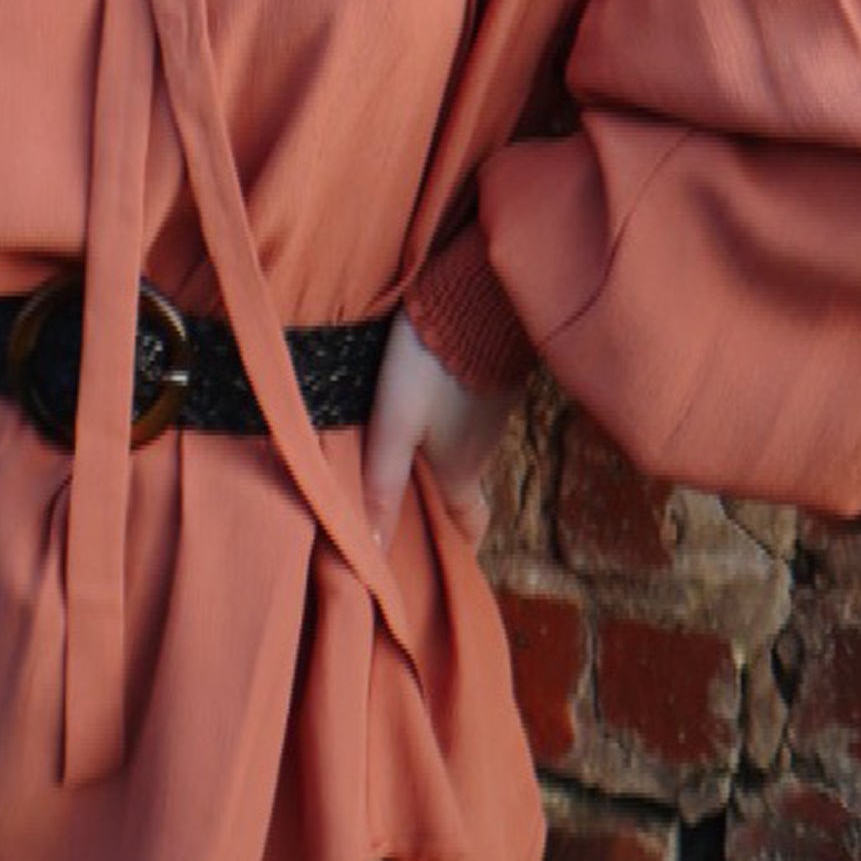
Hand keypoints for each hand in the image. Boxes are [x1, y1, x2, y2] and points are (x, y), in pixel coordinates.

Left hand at [362, 310, 519, 551]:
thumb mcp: (395, 425)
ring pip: (462, 450)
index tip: (447, 565)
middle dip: (439, 508)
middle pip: (462, 489)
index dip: (461, 548)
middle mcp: (482, 449)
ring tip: (398, 462)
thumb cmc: (431, 365)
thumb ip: (381, 485)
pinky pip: (465, 417)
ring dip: (437, 462)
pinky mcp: (487, 379)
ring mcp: (489, 412)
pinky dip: (444, 427)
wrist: (474, 295)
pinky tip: (418, 412)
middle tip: (406, 515)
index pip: (472, 526)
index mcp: (461, 471)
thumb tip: (371, 553)